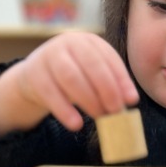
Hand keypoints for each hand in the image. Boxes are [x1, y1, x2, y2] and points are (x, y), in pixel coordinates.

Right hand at [0, 32, 138, 137]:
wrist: (34, 77)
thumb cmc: (74, 75)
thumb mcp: (92, 74)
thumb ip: (111, 84)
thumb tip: (130, 100)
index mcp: (89, 41)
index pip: (110, 58)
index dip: (122, 80)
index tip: (131, 101)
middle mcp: (69, 42)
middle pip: (92, 66)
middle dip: (107, 90)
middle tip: (116, 112)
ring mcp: (49, 56)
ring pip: (71, 77)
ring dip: (89, 100)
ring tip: (100, 118)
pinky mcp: (33, 73)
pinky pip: (50, 93)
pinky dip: (65, 110)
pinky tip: (76, 124)